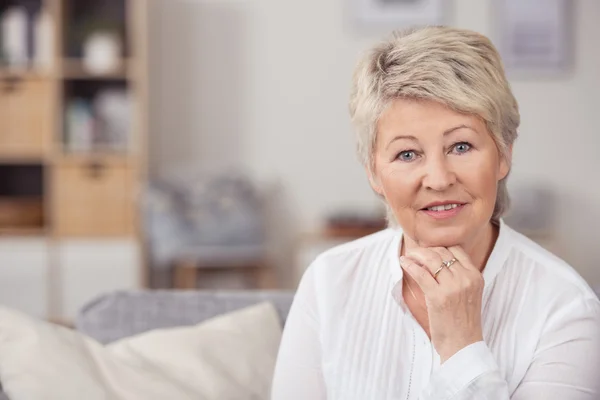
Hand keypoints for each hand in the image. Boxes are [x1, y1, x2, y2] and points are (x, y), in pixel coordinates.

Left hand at [400, 246, 483, 362]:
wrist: (463, 345)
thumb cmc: (462, 322)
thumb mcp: (469, 294)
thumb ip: (459, 277)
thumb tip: (437, 260)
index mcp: (475, 276)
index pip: (456, 249)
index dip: (439, 246)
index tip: (428, 249)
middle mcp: (466, 278)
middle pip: (442, 252)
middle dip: (425, 249)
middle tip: (414, 252)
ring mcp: (453, 287)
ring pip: (431, 259)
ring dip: (416, 255)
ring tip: (408, 256)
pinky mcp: (438, 296)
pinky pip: (421, 273)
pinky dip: (410, 265)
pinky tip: (403, 263)